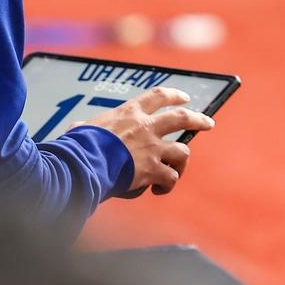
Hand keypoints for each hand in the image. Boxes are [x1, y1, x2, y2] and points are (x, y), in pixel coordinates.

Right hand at [85, 87, 214, 194]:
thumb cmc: (80, 146)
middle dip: (198, 119)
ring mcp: (153, 148)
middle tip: (208, 123)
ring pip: (182, 151)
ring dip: (181, 163)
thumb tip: (76, 129)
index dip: (174, 95)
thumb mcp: (85, 128)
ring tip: (175, 171)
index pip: (157, 96)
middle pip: (182, 117)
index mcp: (130, 112)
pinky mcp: (154, 169)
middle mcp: (146, 126)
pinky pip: (171, 177)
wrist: (84, 163)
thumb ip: (87, 127)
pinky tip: (159, 189)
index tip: (184, 97)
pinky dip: (168, 185)